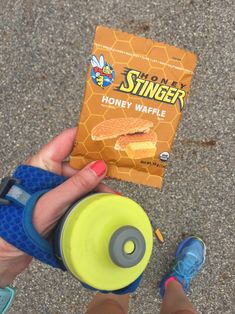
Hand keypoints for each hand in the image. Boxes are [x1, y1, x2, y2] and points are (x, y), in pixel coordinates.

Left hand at [0, 128, 114, 286]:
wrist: (11, 248)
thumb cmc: (21, 222)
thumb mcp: (53, 201)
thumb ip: (77, 184)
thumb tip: (98, 168)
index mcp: (43, 163)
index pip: (67, 140)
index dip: (85, 135)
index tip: (104, 134)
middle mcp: (50, 171)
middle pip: (79, 161)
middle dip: (97, 166)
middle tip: (116, 167)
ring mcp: (57, 185)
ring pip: (82, 178)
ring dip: (97, 184)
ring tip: (111, 193)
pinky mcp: (61, 198)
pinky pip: (80, 191)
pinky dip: (93, 195)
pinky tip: (103, 200)